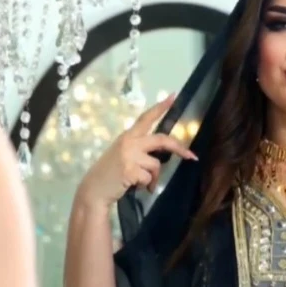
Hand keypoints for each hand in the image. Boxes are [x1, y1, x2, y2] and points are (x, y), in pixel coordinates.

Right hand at [78, 92, 197, 206]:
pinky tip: (136, 187)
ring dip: (154, 178)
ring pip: (156, 164)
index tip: (173, 96)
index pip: (146, 118)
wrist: (94, 190)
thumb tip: (159, 156)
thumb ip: (138, 150)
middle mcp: (129, 142)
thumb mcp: (122, 154)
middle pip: (161, 139)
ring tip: (145, 184)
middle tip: (191, 156)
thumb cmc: (109, 174)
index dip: (160, 107)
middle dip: (179, 148)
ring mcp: (129, 155)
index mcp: (128, 136)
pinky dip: (147, 186)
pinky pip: (149, 178)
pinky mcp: (130, 170)